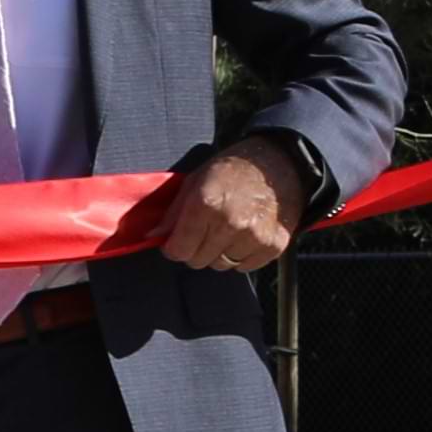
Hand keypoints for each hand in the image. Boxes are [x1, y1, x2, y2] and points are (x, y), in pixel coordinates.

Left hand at [156, 137, 303, 275]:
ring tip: (226, 230)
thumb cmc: (232, 171)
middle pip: (198, 260)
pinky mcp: (274, 245)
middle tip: (203, 231)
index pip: (179, 249)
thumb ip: (173, 212)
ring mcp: (254, 236)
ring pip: (222, 265)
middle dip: (194, 249)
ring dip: (218, 253)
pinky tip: (243, 236)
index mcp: (205, 204)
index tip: (175, 242)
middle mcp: (230, 223)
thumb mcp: (194, 181)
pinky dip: (241, 256)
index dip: (173, 247)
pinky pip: (245, 267)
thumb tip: (153, 236)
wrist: (278, 164)